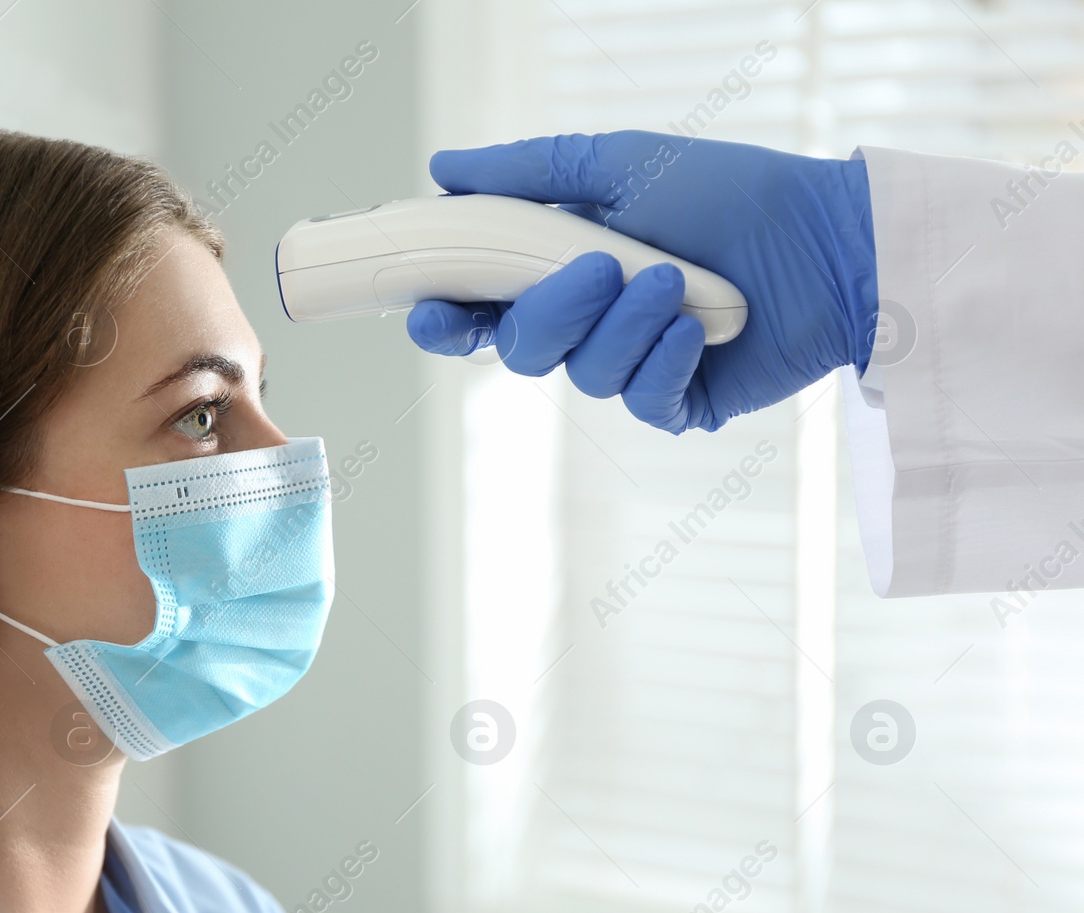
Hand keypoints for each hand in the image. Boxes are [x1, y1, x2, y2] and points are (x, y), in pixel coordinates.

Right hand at [404, 132, 878, 431]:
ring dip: (625, 326)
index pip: (482, 306)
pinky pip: (640, 402)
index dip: (448, 318)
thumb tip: (443, 171)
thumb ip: (529, 172)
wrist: (827, 238)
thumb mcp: (622, 163)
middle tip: (603, 267)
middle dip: (553, 312)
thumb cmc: (731, 192)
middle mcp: (589, 323)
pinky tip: (697, 325)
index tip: (432, 312)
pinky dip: (663, 361)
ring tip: (678, 282)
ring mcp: (632, 365)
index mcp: (562, 268)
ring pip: (583, 375)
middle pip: (521, 350)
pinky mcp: (678, 400)